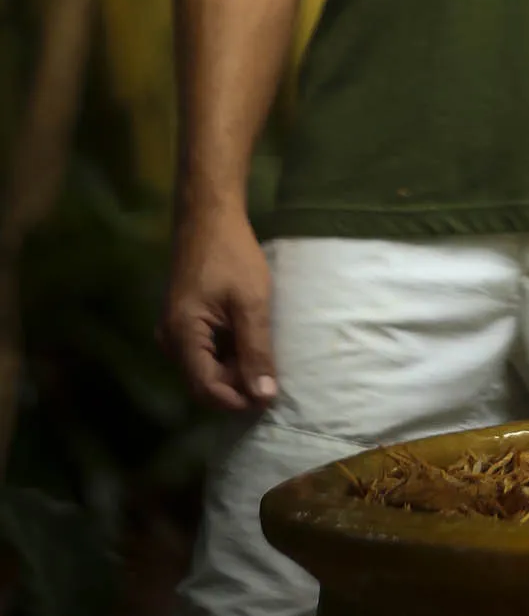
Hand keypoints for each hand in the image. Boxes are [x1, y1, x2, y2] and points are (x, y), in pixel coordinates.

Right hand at [161, 205, 278, 412]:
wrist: (208, 216)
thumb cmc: (231, 255)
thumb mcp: (251, 302)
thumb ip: (256, 350)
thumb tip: (264, 395)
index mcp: (181, 337)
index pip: (206, 388)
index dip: (237, 399)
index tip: (268, 398)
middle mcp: (169, 340)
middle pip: (202, 383)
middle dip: (236, 388)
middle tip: (270, 382)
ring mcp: (172, 331)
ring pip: (203, 369)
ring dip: (232, 372)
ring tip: (264, 365)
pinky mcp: (181, 322)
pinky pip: (202, 353)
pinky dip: (226, 356)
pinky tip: (250, 347)